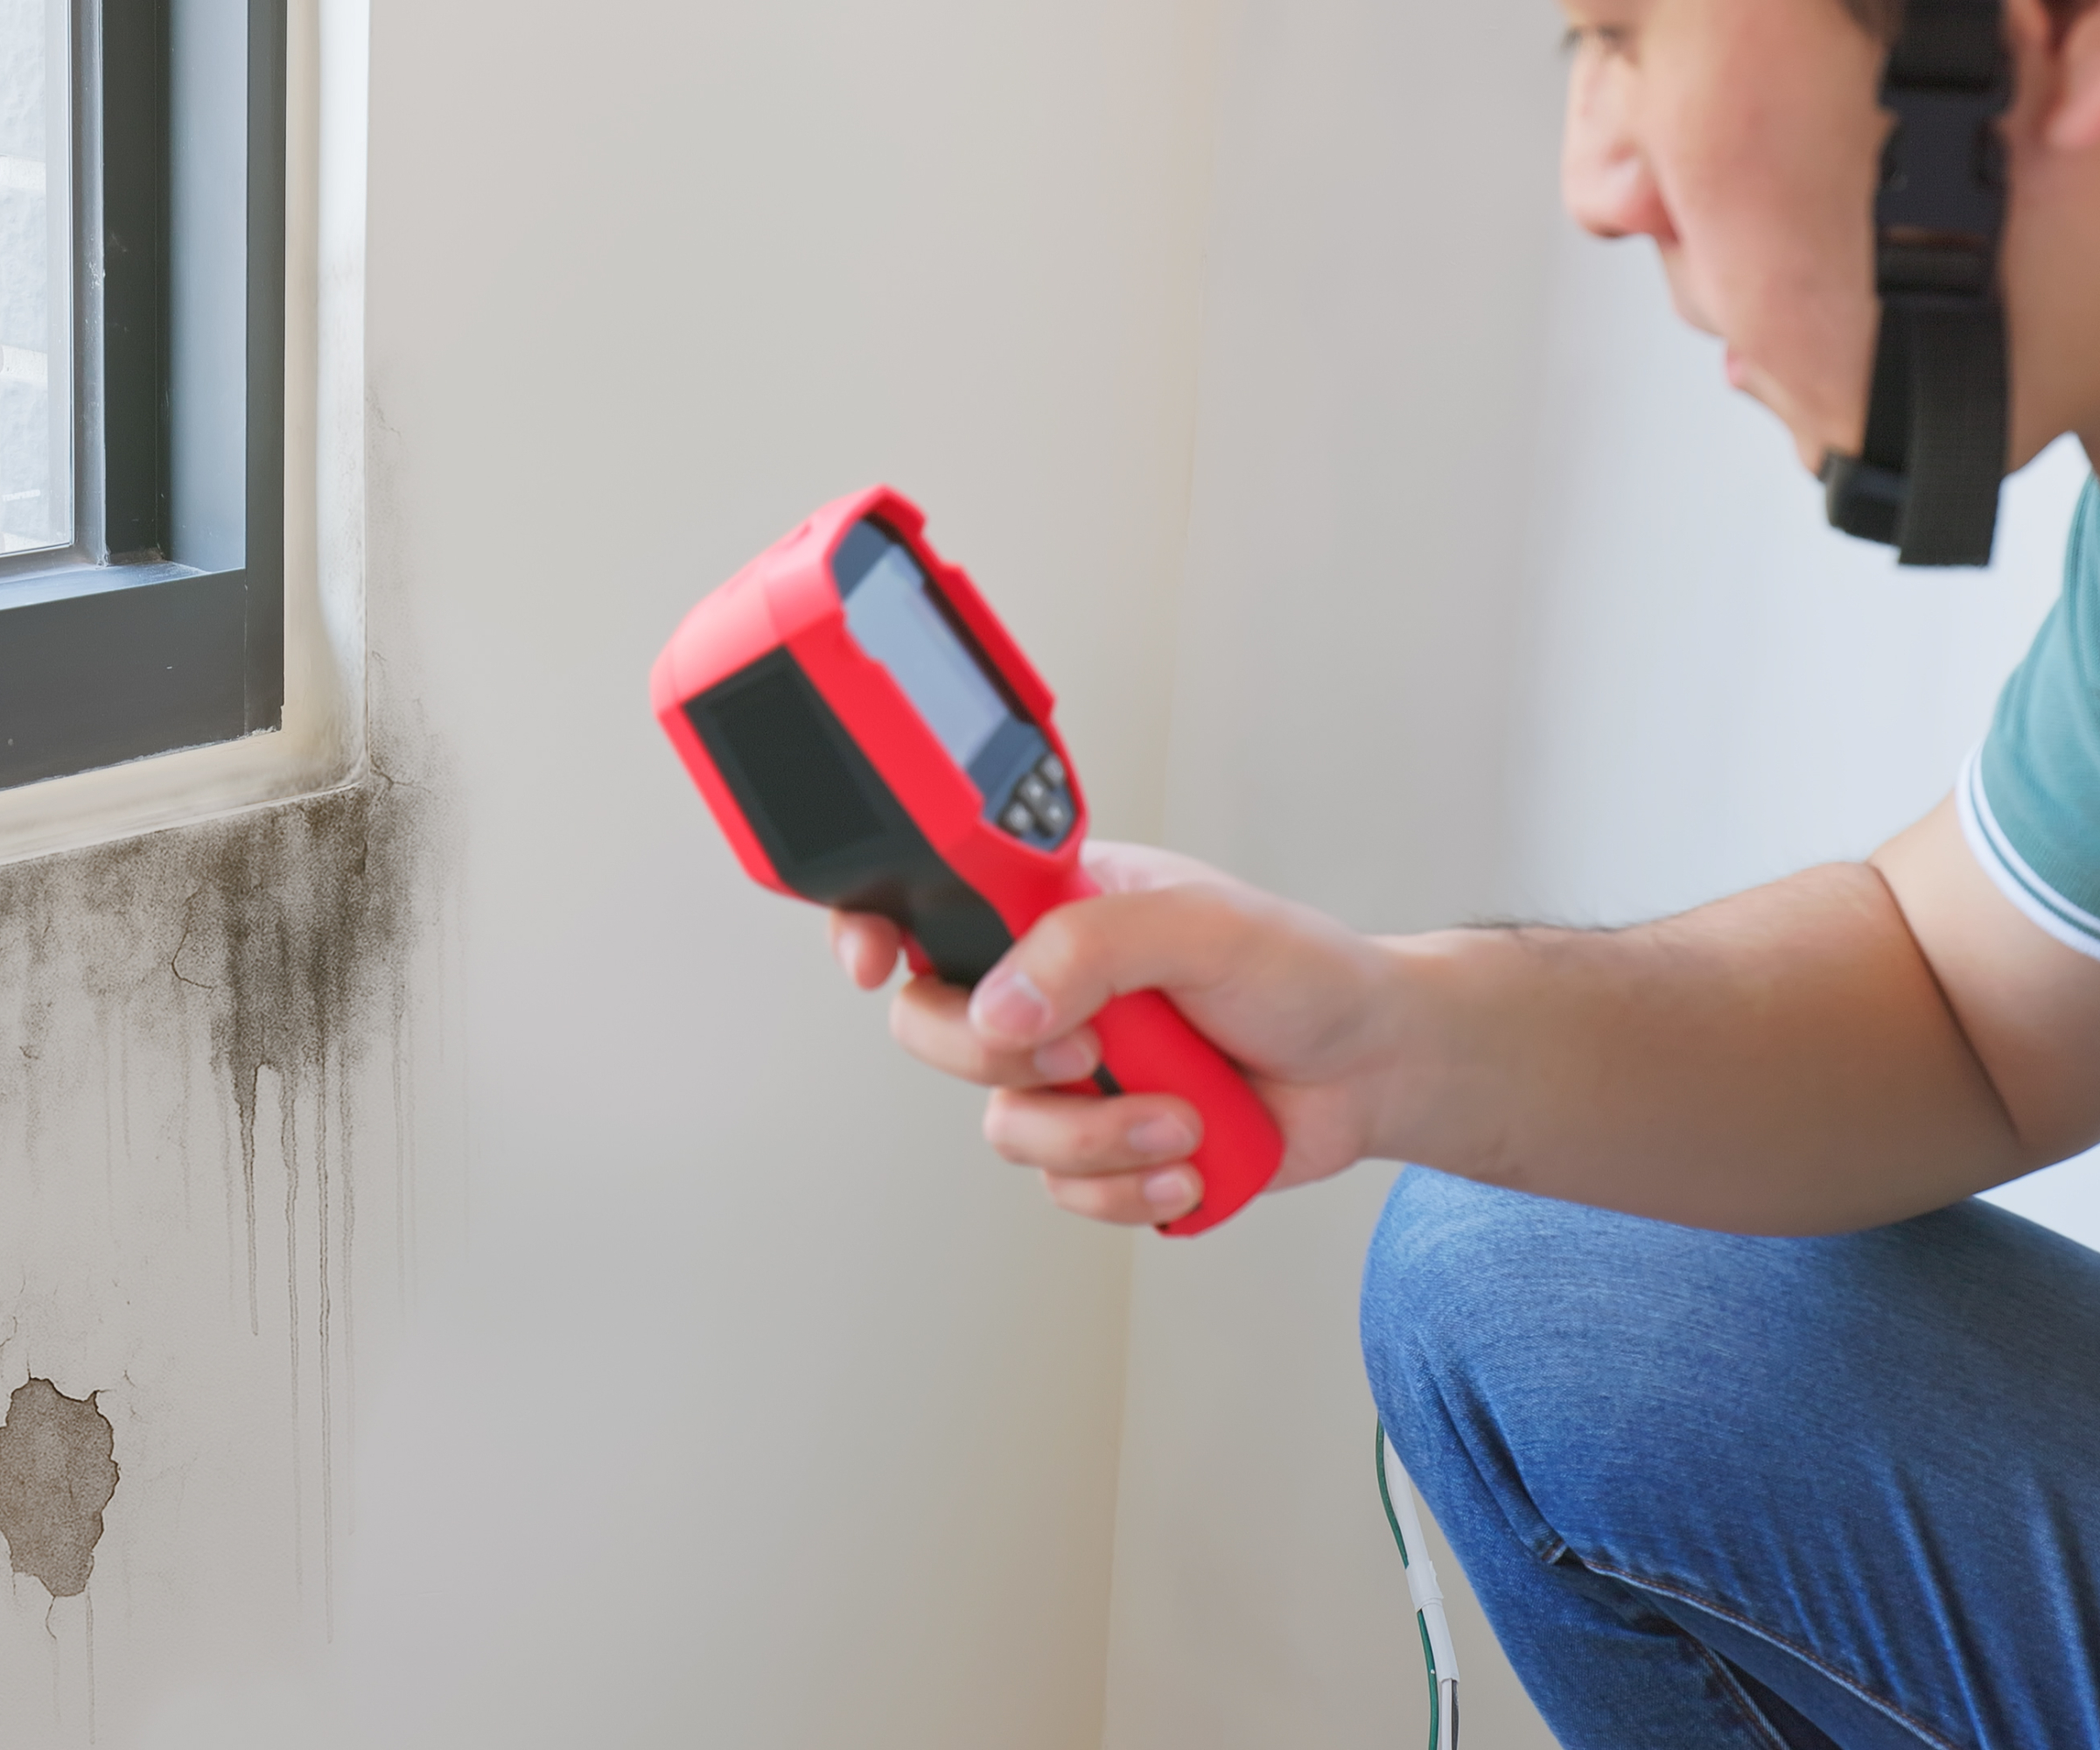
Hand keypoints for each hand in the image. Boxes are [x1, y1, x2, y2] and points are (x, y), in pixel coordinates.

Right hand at [829, 842, 1403, 1225]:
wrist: (1376, 1069)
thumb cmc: (1302, 973)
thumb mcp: (1203, 926)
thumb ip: (1091, 946)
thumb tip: (999, 1010)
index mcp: (1055, 907)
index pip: (931, 906)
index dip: (876, 931)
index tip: (873, 965)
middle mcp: (1050, 989)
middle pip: (941, 1032)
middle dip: (1008, 1064)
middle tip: (1088, 1054)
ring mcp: (1074, 1074)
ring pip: (1007, 1127)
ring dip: (1098, 1139)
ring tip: (1182, 1119)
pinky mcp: (1107, 1146)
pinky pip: (1065, 1190)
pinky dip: (1129, 1189)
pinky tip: (1189, 1162)